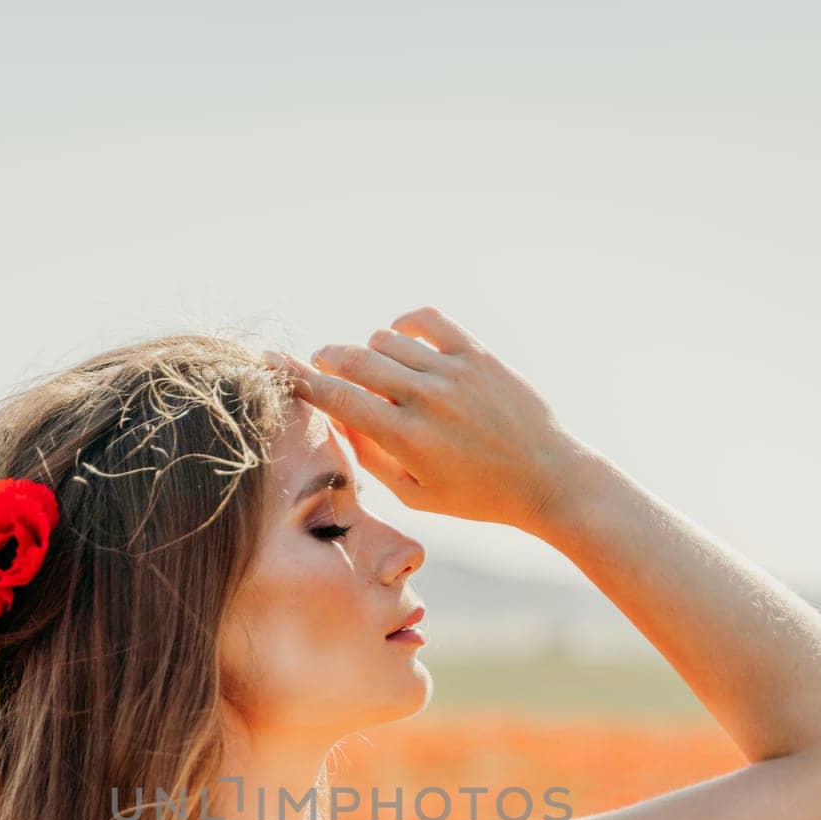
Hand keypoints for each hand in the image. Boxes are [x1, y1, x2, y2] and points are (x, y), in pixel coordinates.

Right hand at [261, 305, 590, 534]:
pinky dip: (403, 326)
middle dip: (329, 360)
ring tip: (379, 374)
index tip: (272, 363)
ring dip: (370, 352)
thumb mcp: (416, 495)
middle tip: (325, 368)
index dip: (298, 379)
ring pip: (385, 340)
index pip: (336, 398)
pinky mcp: (477, 354)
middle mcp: (426, 399)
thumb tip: (339, 419)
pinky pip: (425, 320)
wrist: (547, 478)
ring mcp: (453, 372)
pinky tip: (402, 341)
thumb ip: (372, 458)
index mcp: (406, 439)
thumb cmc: (477, 498)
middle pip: (353, 360)